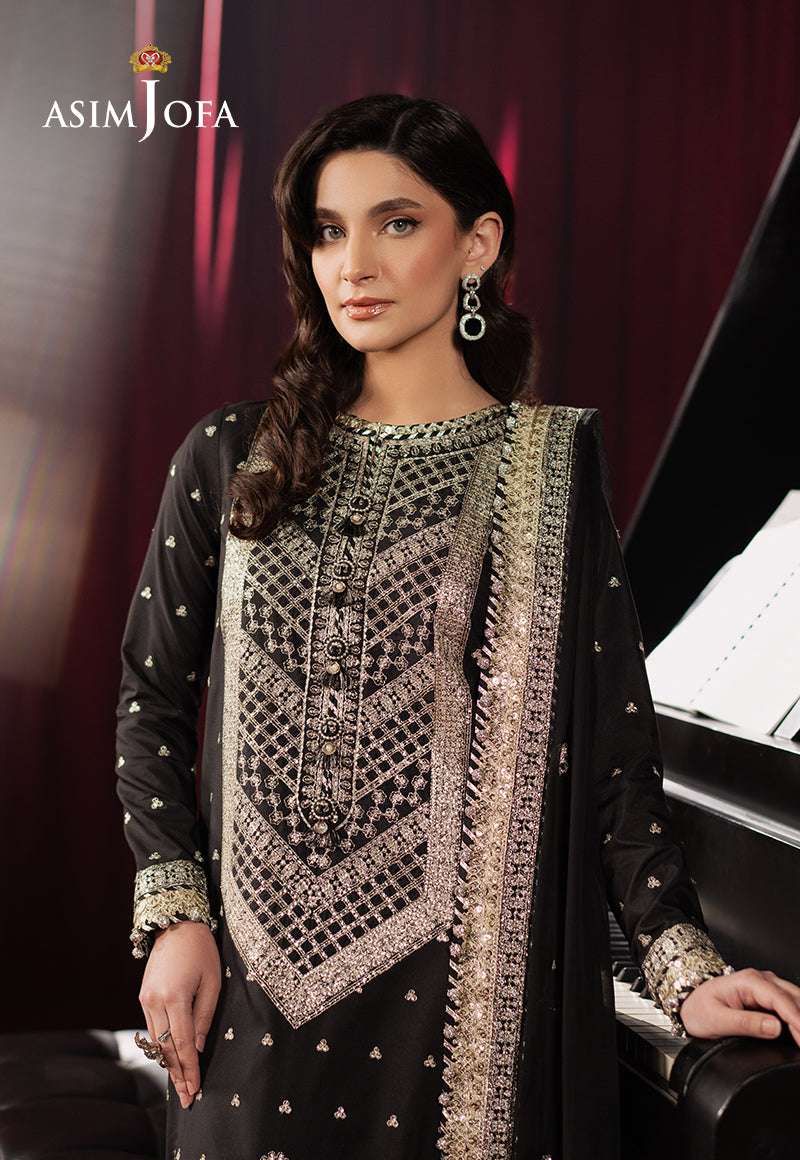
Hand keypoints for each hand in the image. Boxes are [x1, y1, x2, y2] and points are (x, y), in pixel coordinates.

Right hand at [139, 921, 220, 1107]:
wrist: (176, 924)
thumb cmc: (202, 951)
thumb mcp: (212, 982)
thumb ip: (204, 1016)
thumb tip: (198, 1049)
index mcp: (174, 997)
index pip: (182, 1042)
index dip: (189, 1068)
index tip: (195, 1089)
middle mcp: (155, 1001)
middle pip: (166, 1048)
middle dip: (177, 1074)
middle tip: (187, 1099)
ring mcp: (145, 999)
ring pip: (156, 1041)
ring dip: (168, 1064)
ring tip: (180, 1086)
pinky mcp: (143, 997)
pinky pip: (153, 1028)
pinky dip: (162, 1046)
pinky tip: (170, 1059)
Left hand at [680, 968, 799, 1046]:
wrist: (689, 1003)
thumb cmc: (699, 1008)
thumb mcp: (717, 1020)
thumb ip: (746, 1024)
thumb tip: (775, 1028)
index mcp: (747, 981)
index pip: (780, 999)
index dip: (796, 1019)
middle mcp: (760, 980)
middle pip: (793, 998)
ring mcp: (766, 987)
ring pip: (795, 1000)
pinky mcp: (769, 997)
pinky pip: (790, 1005)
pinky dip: (798, 1017)